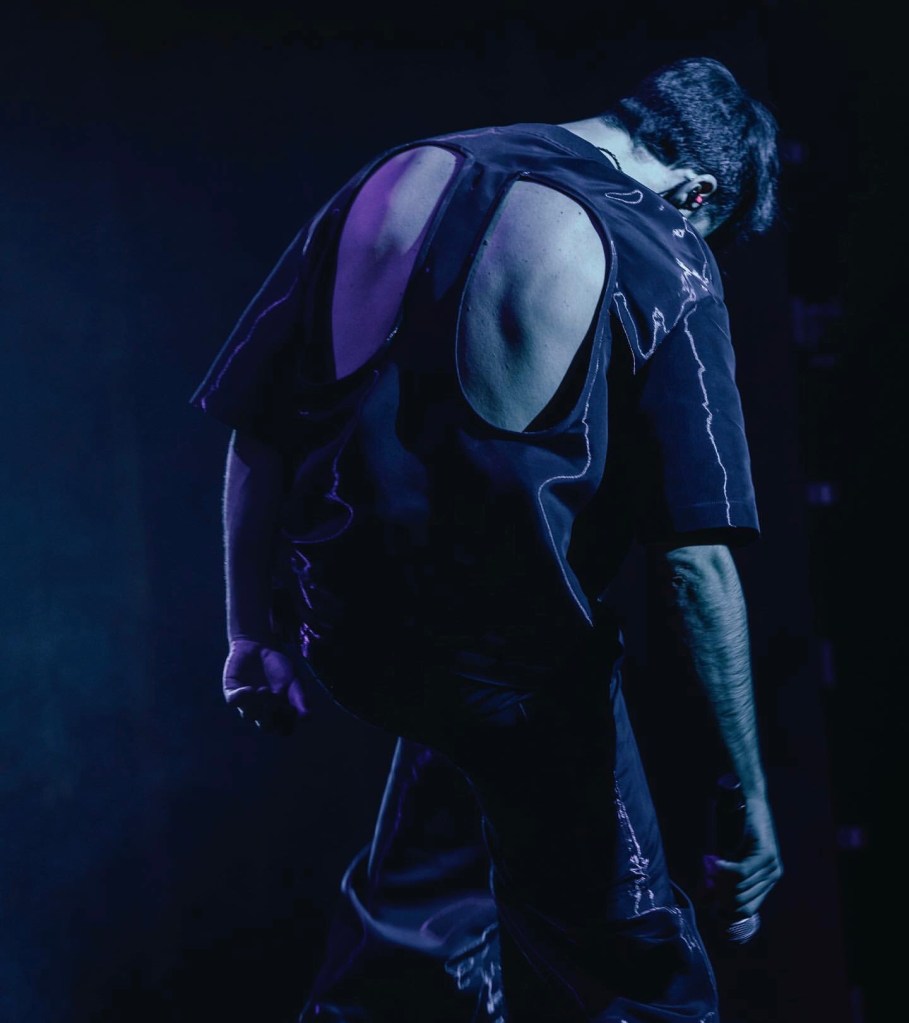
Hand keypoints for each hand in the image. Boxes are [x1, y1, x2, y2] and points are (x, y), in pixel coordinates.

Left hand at [222, 637, 309, 734]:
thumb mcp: (293, 680)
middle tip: (276, 700)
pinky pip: (234, 701)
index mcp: (278, 713)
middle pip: (266, 726)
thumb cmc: (279, 667)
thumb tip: (308, 718)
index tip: (291, 710)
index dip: (287, 724)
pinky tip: (250, 689)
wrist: (259, 646)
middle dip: (271, 716)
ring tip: (264, 690)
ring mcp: (245, 704)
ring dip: (257, 706)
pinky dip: (241, 698)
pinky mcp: (232, 692)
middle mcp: (261, 713)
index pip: (283, 729)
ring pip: (249, 716)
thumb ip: (300, 698)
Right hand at [706, 795, 782, 921]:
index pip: (746, 910)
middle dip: (720, 894)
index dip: (726, 909)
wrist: (748, 802)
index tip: (710, 902)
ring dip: (721, 881)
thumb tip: (703, 903)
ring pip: (740, 887)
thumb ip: (718, 882)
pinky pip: (742, 872)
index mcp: (766, 882)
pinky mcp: (765, 855)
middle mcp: (772, 877)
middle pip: (740, 901)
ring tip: (712, 869)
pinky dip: (726, 870)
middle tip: (709, 880)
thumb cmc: (736, 830)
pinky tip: (717, 864)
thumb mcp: (727, 860)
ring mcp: (771, 867)